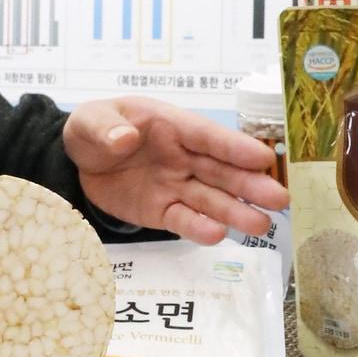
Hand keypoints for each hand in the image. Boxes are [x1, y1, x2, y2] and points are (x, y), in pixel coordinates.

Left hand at [62, 96, 288, 242]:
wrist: (77, 163)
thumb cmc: (94, 131)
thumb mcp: (90, 121)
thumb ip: (105, 128)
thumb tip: (122, 139)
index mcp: (172, 126)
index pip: (208, 137)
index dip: (235, 148)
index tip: (264, 158)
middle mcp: (182, 157)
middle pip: (221, 171)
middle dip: (250, 185)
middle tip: (280, 198)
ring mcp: (176, 186)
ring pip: (211, 199)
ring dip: (235, 212)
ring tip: (261, 225)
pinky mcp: (163, 211)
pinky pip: (183, 220)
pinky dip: (199, 228)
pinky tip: (219, 235)